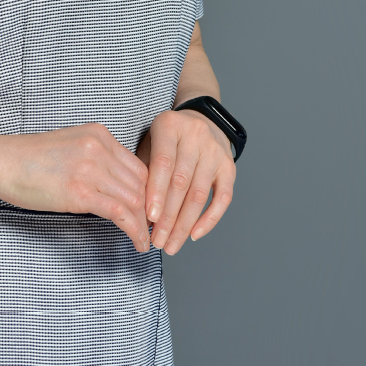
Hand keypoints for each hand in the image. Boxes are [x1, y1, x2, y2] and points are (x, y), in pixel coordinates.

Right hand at [0, 123, 150, 252]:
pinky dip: (134, 230)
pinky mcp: (80, 191)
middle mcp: (99, 147)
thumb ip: (96, 159)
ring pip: (134, 200)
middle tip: (152, 230)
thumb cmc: (29, 160)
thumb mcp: (70, 147)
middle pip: (141, 183)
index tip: (151, 211)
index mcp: (98, 134)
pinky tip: (136, 242)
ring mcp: (90, 168)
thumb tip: (116, 186)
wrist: (0, 162)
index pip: (139, 166)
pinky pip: (120, 213)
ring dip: (144, 225)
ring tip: (145, 241)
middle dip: (151, 211)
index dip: (150, 193)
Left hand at [135, 107, 235, 253]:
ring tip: (171, 244)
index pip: (163, 163)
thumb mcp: (150, 142)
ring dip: (184, 224)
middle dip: (168, 217)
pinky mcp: (229, 166)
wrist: (202, 120)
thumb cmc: (168, 138)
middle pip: (181, 183)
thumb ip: (144, 169)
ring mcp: (215, 151)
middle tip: (157, 241)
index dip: (156, 192)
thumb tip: (136, 210)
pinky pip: (223, 198)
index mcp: (169, 126)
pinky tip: (194, 235)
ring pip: (199, 194)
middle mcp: (195, 136)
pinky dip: (209, 219)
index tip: (148, 218)